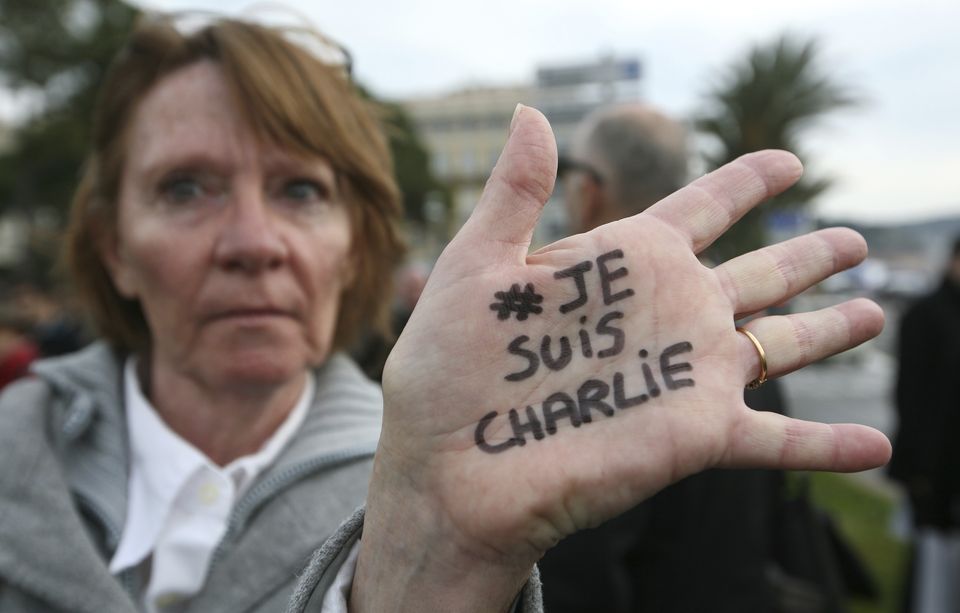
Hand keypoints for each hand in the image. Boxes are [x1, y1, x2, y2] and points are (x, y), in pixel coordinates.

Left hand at [351, 105, 889, 611]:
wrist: (446, 468)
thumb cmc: (448, 369)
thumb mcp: (476, 267)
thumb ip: (515, 192)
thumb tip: (530, 113)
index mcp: (622, 265)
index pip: (701, 209)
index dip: (745, 183)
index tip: (785, 162)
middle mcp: (666, 314)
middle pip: (759, 274)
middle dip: (807, 256)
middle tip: (853, 241)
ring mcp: (686, 374)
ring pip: (782, 344)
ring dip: (831, 332)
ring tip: (873, 312)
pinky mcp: (694, 435)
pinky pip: (779, 441)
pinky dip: (829, 446)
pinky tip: (877, 449)